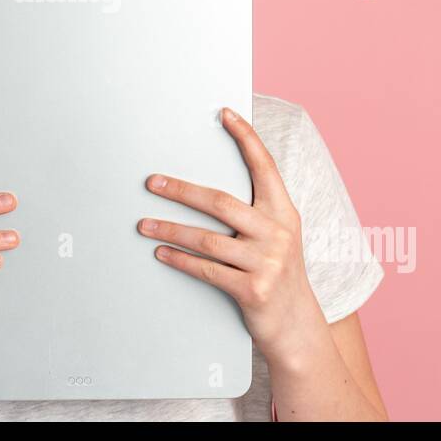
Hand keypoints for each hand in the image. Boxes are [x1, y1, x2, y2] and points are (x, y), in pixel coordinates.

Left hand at [136, 106, 328, 365]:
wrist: (297, 326)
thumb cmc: (278, 274)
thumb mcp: (277, 238)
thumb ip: (254, 213)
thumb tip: (207, 188)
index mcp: (284, 213)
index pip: (264, 167)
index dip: (246, 138)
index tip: (225, 114)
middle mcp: (278, 232)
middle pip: (221, 202)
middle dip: (181, 191)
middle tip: (152, 182)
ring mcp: (267, 262)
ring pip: (206, 238)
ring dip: (169, 230)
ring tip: (143, 224)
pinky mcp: (252, 289)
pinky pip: (206, 269)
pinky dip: (180, 259)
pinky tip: (161, 252)